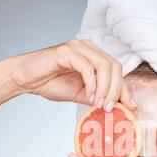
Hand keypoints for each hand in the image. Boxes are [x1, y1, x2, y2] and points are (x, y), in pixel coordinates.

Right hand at [10, 39, 135, 110]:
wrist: (27, 79)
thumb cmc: (52, 83)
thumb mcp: (83, 94)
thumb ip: (100, 97)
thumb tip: (120, 107)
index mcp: (95, 56)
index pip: (117, 71)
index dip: (125, 90)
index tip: (130, 107)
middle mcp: (89, 48)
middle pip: (115, 66)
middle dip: (116, 91)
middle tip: (110, 109)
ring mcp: (78, 47)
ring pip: (104, 66)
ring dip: (105, 89)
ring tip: (100, 105)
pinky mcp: (67, 51)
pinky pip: (87, 67)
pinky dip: (92, 85)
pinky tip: (89, 96)